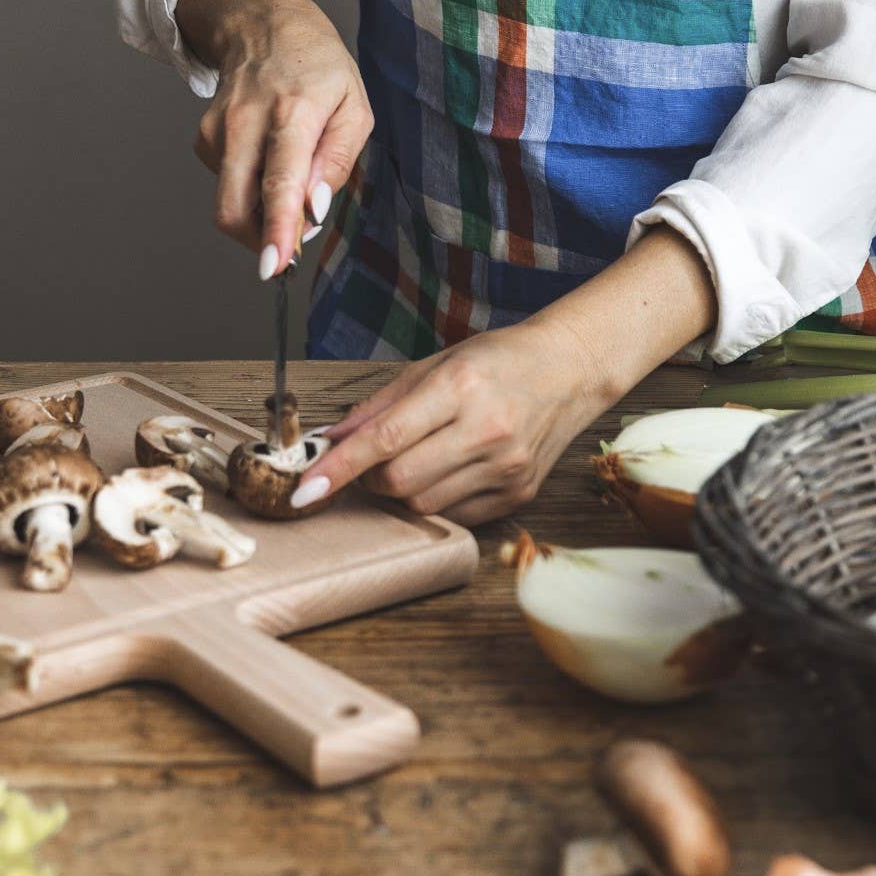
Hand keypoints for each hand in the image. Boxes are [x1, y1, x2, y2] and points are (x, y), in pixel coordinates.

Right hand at [176, 0, 372, 272]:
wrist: (261, 23)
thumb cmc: (317, 66)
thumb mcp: (354, 106)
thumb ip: (337, 161)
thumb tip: (316, 208)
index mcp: (294, 112)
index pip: (281, 180)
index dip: (278, 228)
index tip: (274, 263)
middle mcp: (248, 121)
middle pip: (236, 206)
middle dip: (260, 242)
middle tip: (289, 250)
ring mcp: (219, 129)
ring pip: (228, 203)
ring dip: (259, 217)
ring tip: (289, 188)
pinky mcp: (204, 138)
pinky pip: (227, 185)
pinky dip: (250, 191)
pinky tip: (267, 162)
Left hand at [290, 226, 718, 523]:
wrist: (569, 370)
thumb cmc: (497, 360)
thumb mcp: (434, 364)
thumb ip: (378, 405)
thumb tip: (330, 439)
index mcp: (460, 388)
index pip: (385, 438)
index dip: (339, 467)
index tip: (306, 488)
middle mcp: (487, 430)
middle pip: (399, 481)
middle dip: (370, 477)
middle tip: (374, 457)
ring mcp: (507, 467)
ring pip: (423, 504)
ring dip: (400, 490)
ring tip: (417, 456)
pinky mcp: (518, 494)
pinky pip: (454, 515)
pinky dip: (435, 499)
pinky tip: (447, 469)